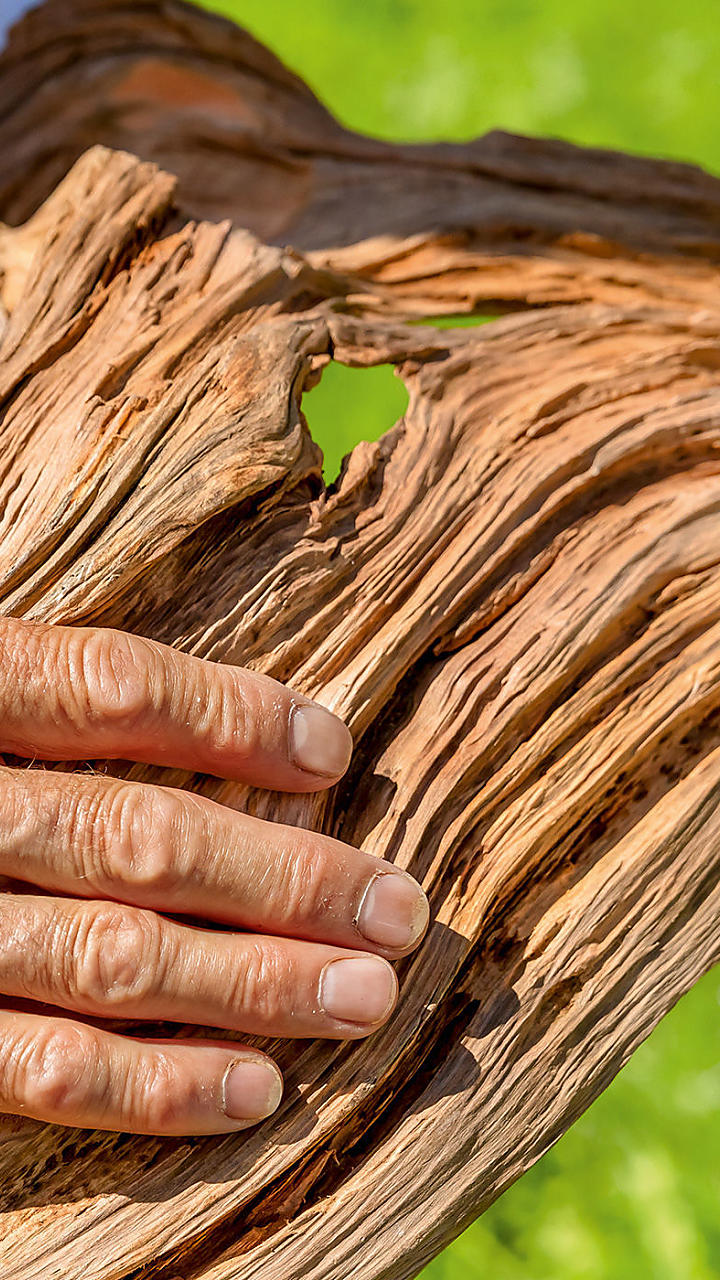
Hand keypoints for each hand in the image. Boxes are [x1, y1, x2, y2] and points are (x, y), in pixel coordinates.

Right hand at [0, 617, 427, 1134]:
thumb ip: (37, 689)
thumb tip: (209, 717)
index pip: (106, 688)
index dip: (229, 716)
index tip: (334, 750)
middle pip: (134, 838)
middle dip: (281, 878)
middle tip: (399, 909)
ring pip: (105, 958)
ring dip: (251, 986)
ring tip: (366, 994)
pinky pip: (33, 1072)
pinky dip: (151, 1087)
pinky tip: (256, 1093)